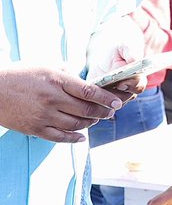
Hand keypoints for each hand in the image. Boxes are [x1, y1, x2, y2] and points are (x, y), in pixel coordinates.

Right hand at [0, 65, 123, 141]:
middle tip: (111, 111)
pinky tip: (82, 136)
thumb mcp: (46, 66)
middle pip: (86, 109)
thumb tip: (82, 79)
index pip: (89, 91)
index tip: (117, 102)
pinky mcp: (35, 129)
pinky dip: (73, 138)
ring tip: (96, 120)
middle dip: (103, 112)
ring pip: (75, 124)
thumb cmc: (20, 75)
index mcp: (57, 80)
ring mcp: (44, 116)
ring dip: (90, 123)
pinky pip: (59, 137)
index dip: (106, 98)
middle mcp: (52, 99)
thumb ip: (66, 72)